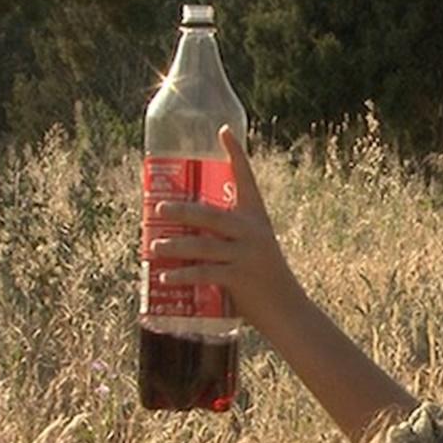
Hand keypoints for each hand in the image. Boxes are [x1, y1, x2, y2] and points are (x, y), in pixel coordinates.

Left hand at [151, 125, 305, 331]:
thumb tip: (180, 236)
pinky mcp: (240, 278)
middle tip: (158, 208)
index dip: (236, 154)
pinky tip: (165, 277)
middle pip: (211, 214)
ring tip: (153, 247)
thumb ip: (224, 240)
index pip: (247, 179)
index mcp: (257, 219)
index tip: (223, 130)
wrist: (289, 311)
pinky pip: (204, 273)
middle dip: (182, 211)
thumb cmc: (264, 281)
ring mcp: (247, 255)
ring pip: (202, 245)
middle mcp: (253, 232)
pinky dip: (182, 275)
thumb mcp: (252, 252)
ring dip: (174, 245)